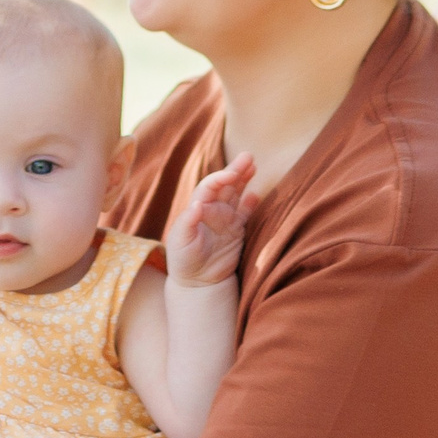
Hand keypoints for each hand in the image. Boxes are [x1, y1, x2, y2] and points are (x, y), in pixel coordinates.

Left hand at [164, 153, 259, 287]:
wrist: (197, 281)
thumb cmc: (183, 260)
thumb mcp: (181, 242)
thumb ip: (188, 222)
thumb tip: (197, 204)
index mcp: (197, 208)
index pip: (209, 187)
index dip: (220, 178)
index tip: (232, 173)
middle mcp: (212, 209)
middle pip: (225, 185)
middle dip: (236, 170)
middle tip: (248, 156)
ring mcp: (226, 219)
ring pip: (237, 194)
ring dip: (244, 180)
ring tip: (253, 165)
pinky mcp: (236, 230)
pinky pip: (245, 213)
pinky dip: (251, 203)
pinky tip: (256, 194)